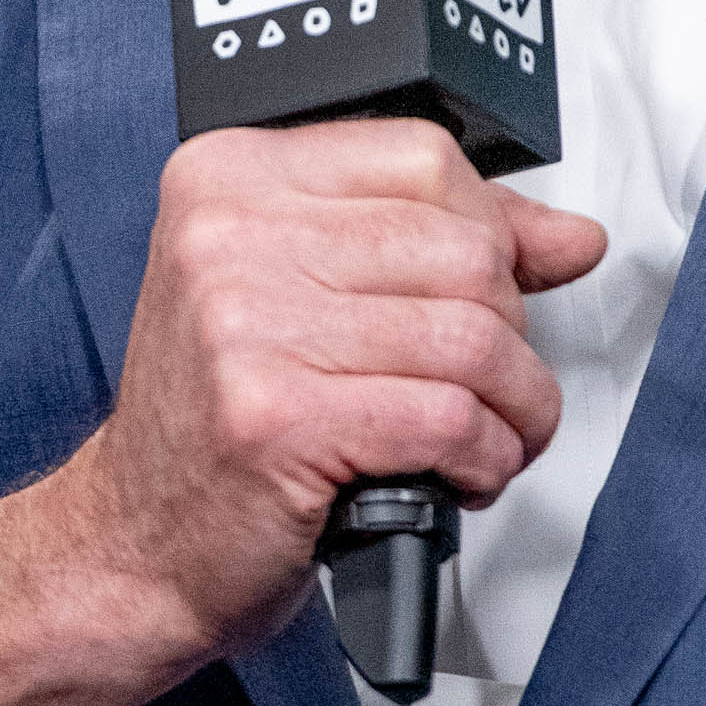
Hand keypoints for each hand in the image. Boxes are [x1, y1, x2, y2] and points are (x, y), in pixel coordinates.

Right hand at [0, 123, 604, 705]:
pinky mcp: (277, 419)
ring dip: (514, 406)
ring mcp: (245, 327)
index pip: (425, 159)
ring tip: (489, 435)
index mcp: (229, 180)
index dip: (493, 232)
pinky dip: (486, 457)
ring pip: (472, 338)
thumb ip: (433, 245)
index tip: (496, 289)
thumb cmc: (221, 426)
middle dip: (509, 332)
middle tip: (485, 384)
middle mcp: (226, 237)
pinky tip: (460, 472)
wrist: (135, 546)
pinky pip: (449, 420)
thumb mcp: (305, 297)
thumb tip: (570, 236)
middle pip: (462, 249)